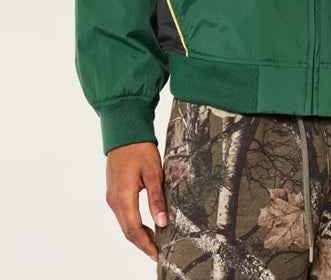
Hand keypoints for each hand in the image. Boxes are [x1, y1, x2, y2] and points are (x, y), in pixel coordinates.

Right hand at [106, 142, 167, 261]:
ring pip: (124, 223)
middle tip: (158, 252)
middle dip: (142, 244)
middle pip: (127, 230)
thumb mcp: (154, 172)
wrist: (125, 132)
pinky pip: (123, 214)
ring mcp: (112, 196)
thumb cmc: (139, 148)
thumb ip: (157, 199)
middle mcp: (114, 200)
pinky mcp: (114, 191)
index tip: (157, 254)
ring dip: (138, 234)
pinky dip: (134, 223)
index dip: (146, 245)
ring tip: (155, 241)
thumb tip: (162, 222)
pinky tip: (145, 224)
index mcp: (123, 197)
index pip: (133, 230)